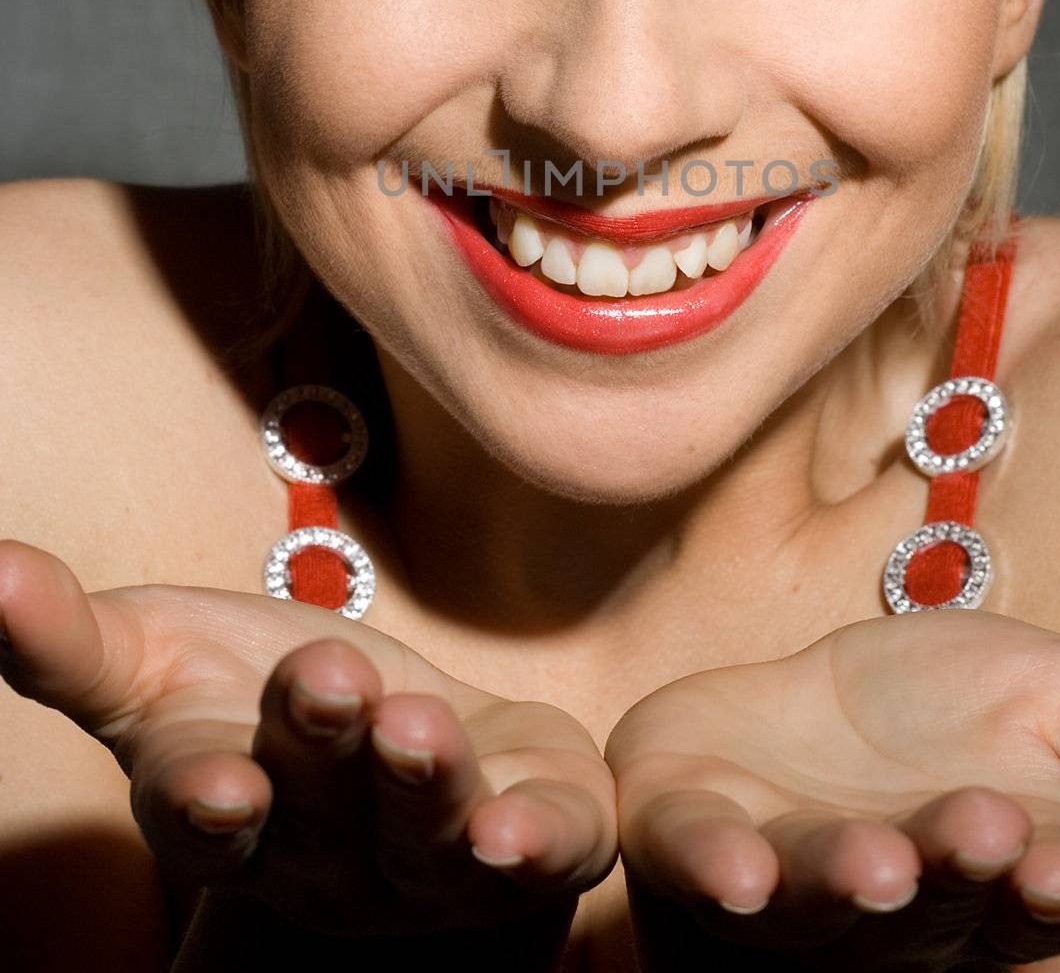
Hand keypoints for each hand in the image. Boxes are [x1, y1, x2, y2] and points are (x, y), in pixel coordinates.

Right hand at [0, 539, 615, 958]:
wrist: (404, 738)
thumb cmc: (263, 692)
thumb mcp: (157, 655)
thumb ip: (71, 639)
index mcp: (229, 806)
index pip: (205, 817)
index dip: (205, 802)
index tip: (210, 780)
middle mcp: (327, 858)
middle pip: (322, 808)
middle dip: (323, 749)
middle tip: (330, 680)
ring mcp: (430, 864)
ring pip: (426, 835)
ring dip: (422, 788)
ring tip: (416, 730)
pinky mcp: (536, 837)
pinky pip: (544, 851)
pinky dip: (533, 843)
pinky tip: (520, 831)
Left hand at [605, 609, 1059, 970]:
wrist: (824, 694)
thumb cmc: (956, 712)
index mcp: (998, 879)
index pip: (1038, 901)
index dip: (1051, 888)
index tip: (1058, 864)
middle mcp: (893, 903)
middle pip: (928, 898)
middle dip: (952, 865)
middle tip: (979, 830)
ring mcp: (786, 874)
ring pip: (814, 892)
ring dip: (842, 880)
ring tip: (875, 862)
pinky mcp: (690, 830)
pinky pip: (693, 858)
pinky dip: (713, 865)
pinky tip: (737, 869)